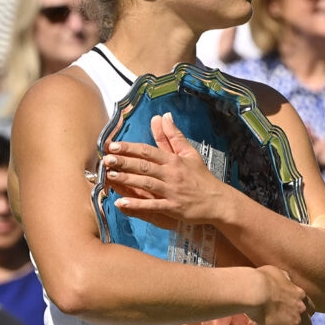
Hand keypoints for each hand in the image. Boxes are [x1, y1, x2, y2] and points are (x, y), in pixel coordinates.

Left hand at [103, 113, 226, 227]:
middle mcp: (171, 174)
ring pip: (146, 184)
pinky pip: (152, 206)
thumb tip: (164, 116)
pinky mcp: (173, 208)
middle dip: (124, 162)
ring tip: (110, 177)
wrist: (218, 201)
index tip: (113, 146)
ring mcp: (172, 191)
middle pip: (144, 166)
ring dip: (127, 180)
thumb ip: (173, 136)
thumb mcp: (189, 153)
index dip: (129, 148)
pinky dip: (136, 205)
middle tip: (106, 159)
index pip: (148, 151)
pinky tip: (121, 203)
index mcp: (174, 160)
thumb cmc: (201, 177)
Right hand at [246, 266, 312, 324]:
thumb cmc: (260, 279)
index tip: (295, 319)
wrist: (255, 291)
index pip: (310, 309)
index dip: (304, 316)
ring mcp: (296, 323)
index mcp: (300, 295)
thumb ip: (283, 277)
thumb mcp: (275, 272)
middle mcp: (302, 310)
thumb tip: (284, 278)